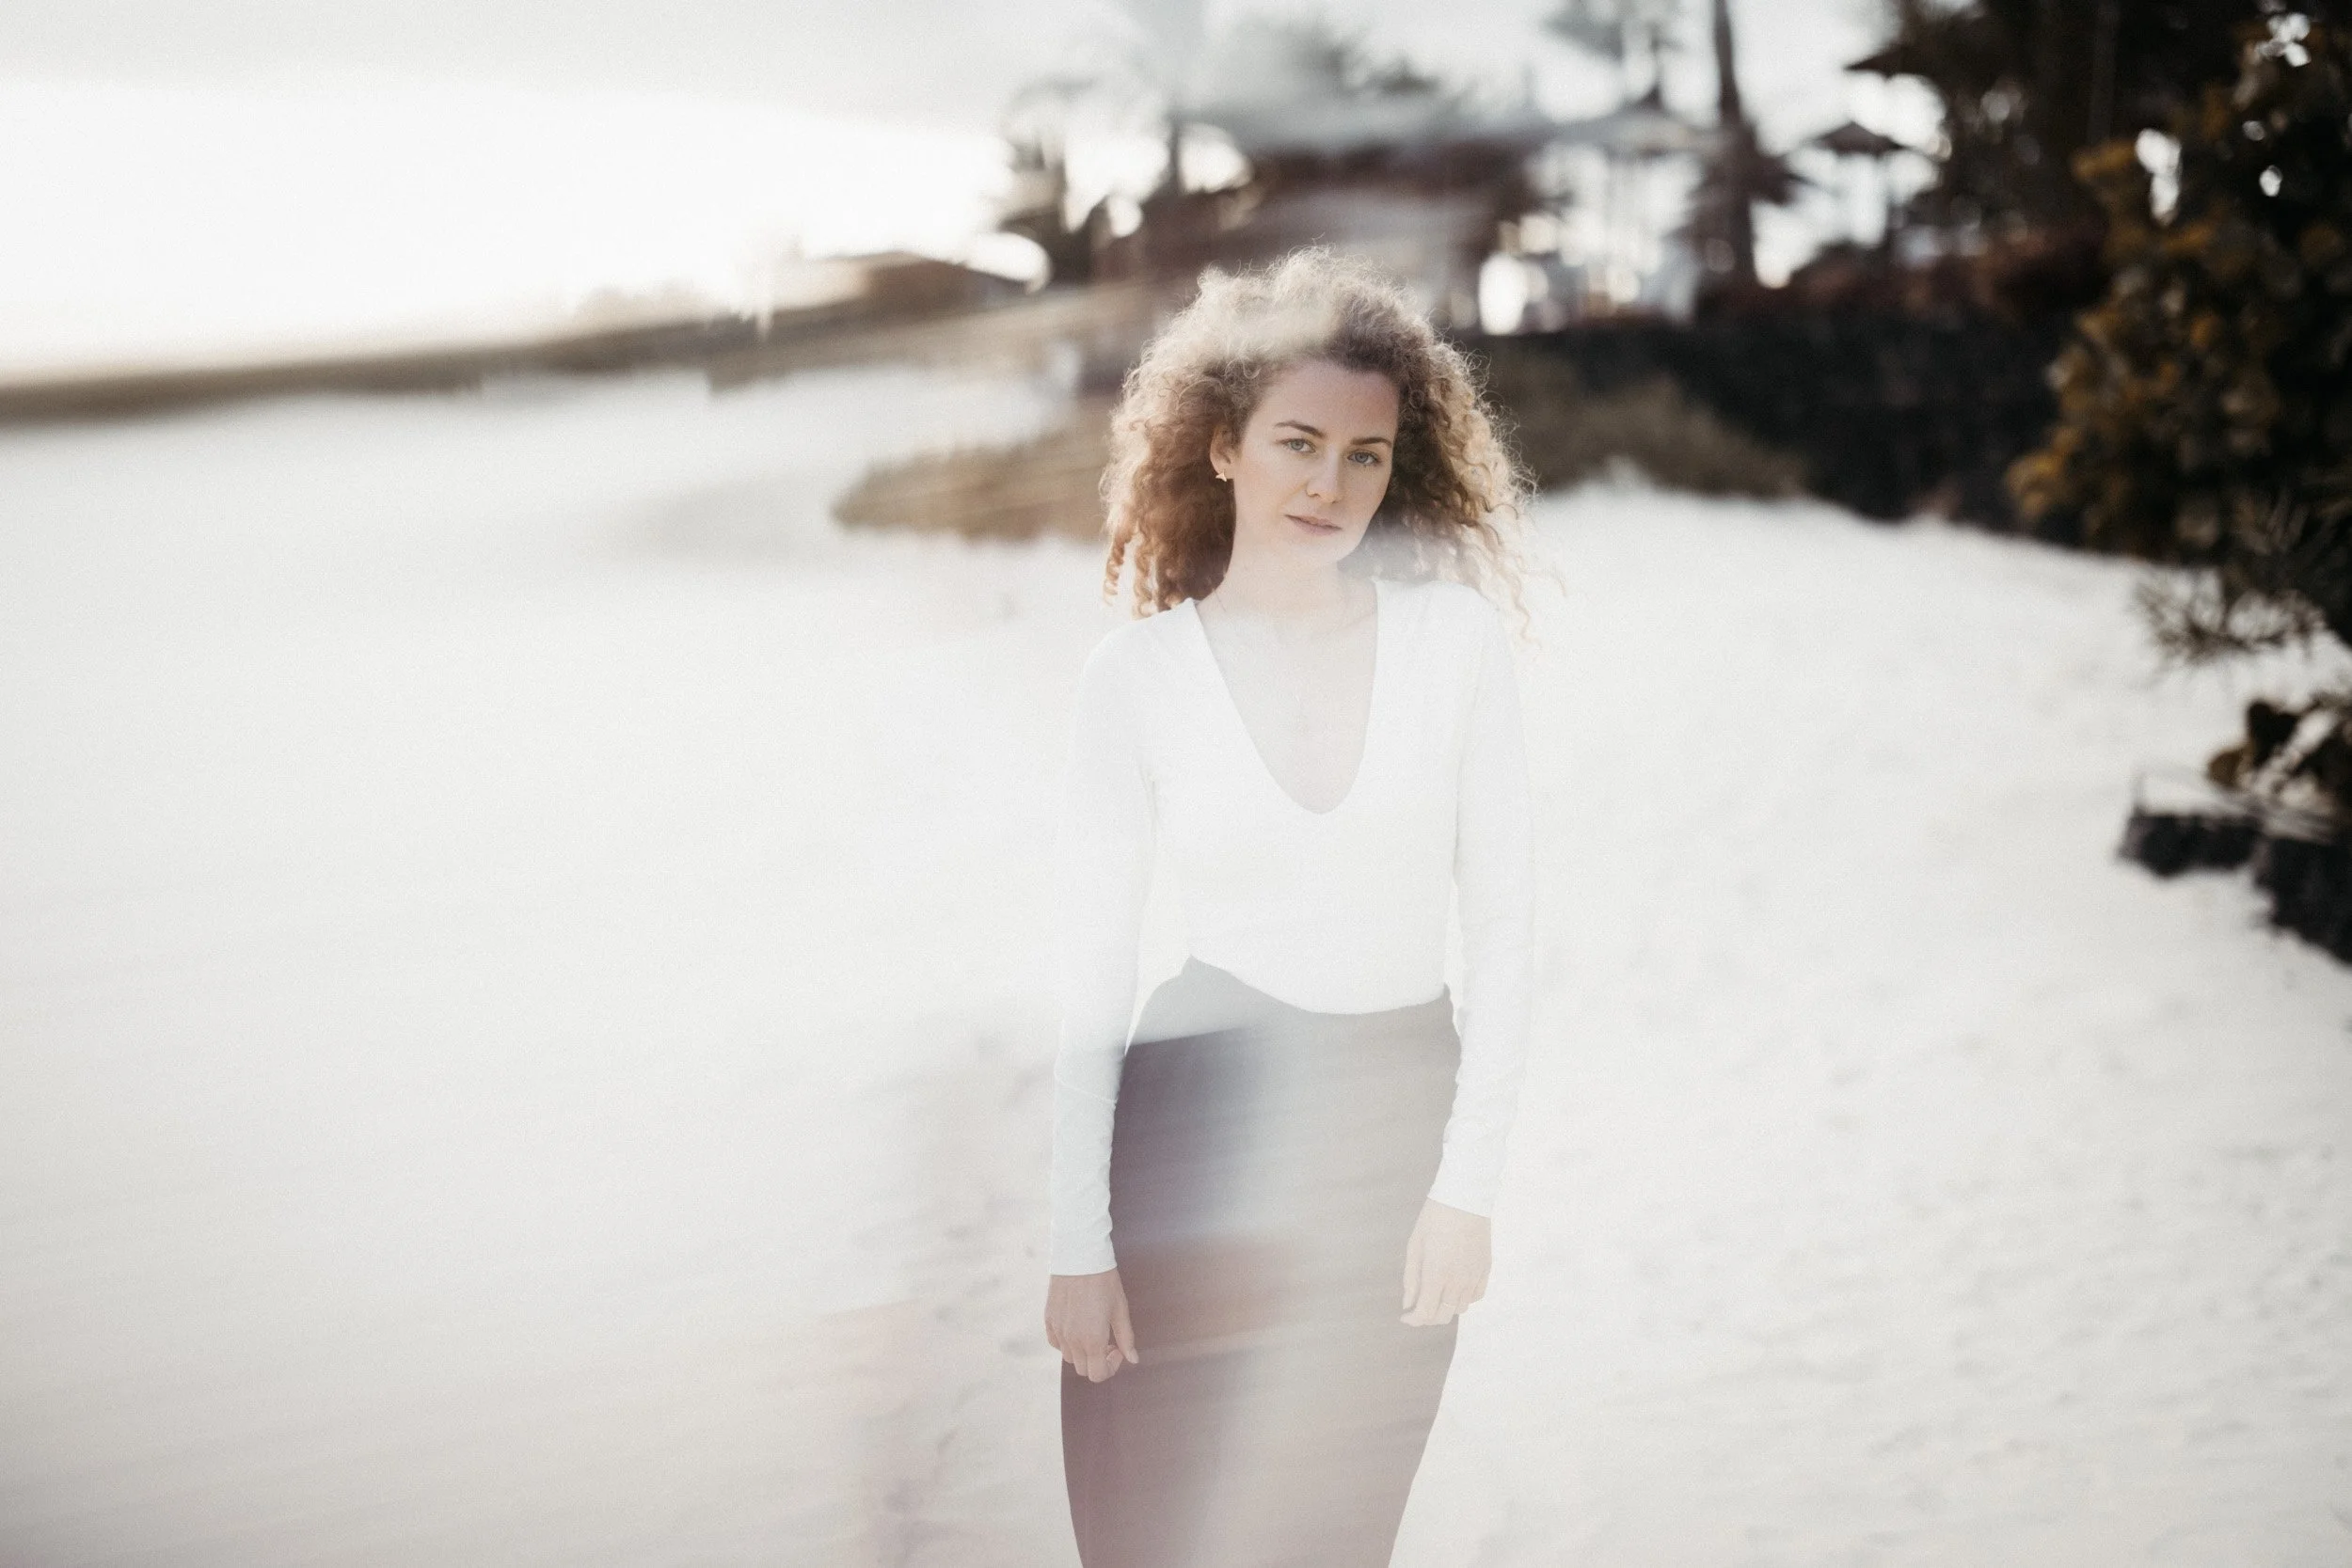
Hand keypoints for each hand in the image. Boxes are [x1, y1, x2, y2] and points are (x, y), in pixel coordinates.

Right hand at [1045, 1267, 1139, 1381]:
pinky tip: (1078, 1326)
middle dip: (1098, 1361)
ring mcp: (1058, 1330)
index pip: (1097, 1375)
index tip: (1117, 1349)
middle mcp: (1072, 1340)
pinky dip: (1066, 1342)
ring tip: (1094, 1331)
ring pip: (1069, 1357)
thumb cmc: (1105, 1282)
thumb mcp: (1120, 1310)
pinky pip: (1056, 1343)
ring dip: (1083, 1352)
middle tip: (1109, 1341)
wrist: (1080, 1257)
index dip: (1110, 1368)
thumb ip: (1126, 1338)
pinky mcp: (1049, 1320)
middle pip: (1083, 1369)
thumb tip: (1133, 1359)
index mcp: (1092, 1340)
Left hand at [1401, 1198, 1489, 1326]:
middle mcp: (1457, 1280)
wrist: (1465, 1199)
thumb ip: (1411, 1278)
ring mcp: (1474, 1276)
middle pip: (1443, 1316)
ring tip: (1436, 1293)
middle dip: (1427, 1317)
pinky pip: (1476, 1296)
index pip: (1425, 1313)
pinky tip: (1455, 1287)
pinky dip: (1464, 1298)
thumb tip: (1408, 1304)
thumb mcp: (1415, 1246)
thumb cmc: (1434, 1218)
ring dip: (1445, 1307)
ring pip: (1460, 1308)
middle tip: (1418, 1306)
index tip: (1405, 1316)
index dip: (1413, 1320)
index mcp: (1436, 1274)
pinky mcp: (1486, 1269)